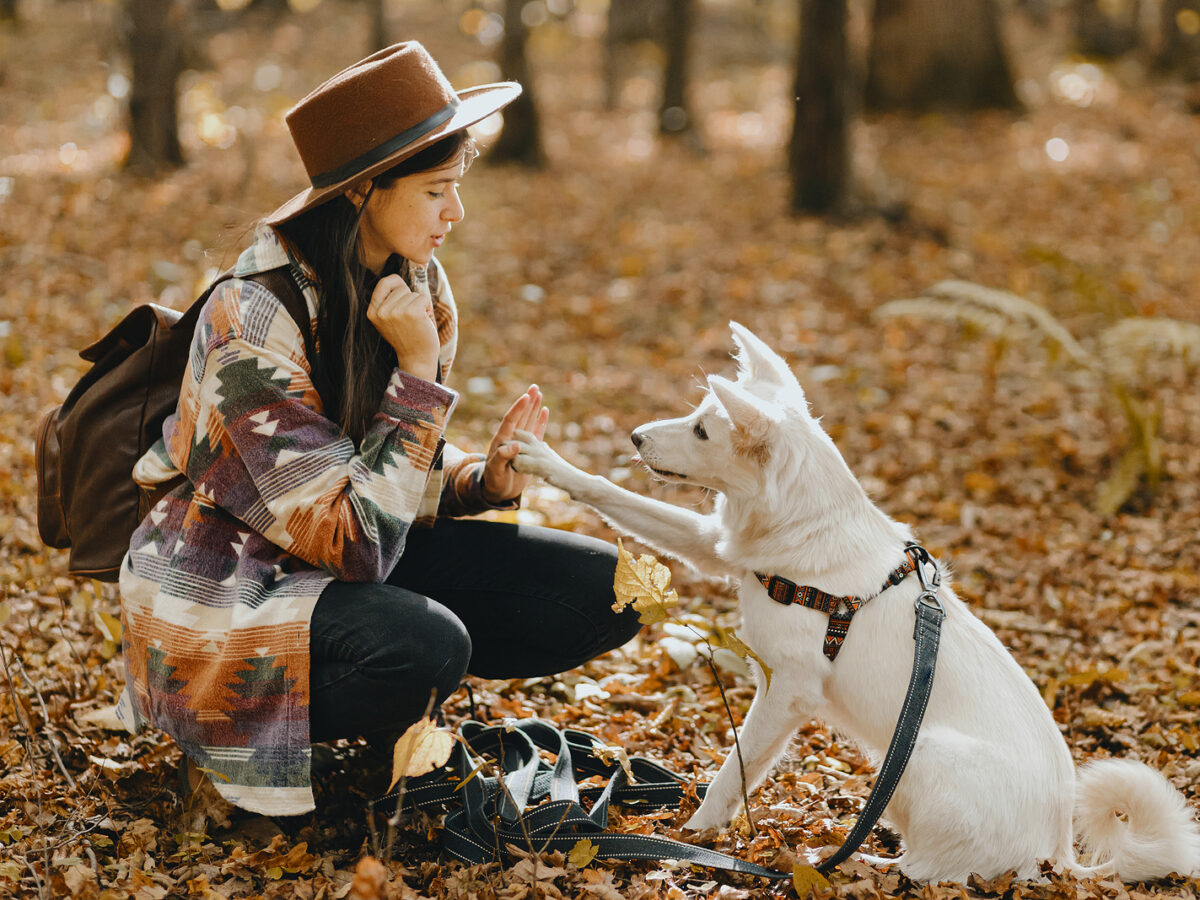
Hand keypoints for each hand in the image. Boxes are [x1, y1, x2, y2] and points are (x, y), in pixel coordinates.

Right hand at [367, 273, 439, 381]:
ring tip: (417, 321)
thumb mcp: (389, 318)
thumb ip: (388, 301)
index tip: (403, 298)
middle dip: (409, 299)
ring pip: (413, 293)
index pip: (383, 282)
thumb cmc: (407, 336)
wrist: (417, 359)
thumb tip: (395, 278)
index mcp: (372, 312)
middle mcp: (381, 311)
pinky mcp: (412, 312)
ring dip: (419, 305)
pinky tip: (424, 321)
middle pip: (400, 287)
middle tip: (410, 318)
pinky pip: (423, 298)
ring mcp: (395, 312)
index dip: (397, 285)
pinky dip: (428, 307)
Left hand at [481, 385, 548, 504]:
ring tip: (538, 393)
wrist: (497, 491)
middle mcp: (510, 438)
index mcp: (501, 441)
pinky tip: (544, 411)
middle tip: (534, 387)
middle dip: (527, 402)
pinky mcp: (527, 449)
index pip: (510, 421)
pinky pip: (535, 431)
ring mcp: (519, 442)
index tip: (525, 397)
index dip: (518, 409)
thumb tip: (515, 446)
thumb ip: (502, 458)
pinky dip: (540, 421)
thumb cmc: (494, 483)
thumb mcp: (495, 471)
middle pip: (520, 416)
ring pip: (527, 420)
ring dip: (533, 407)